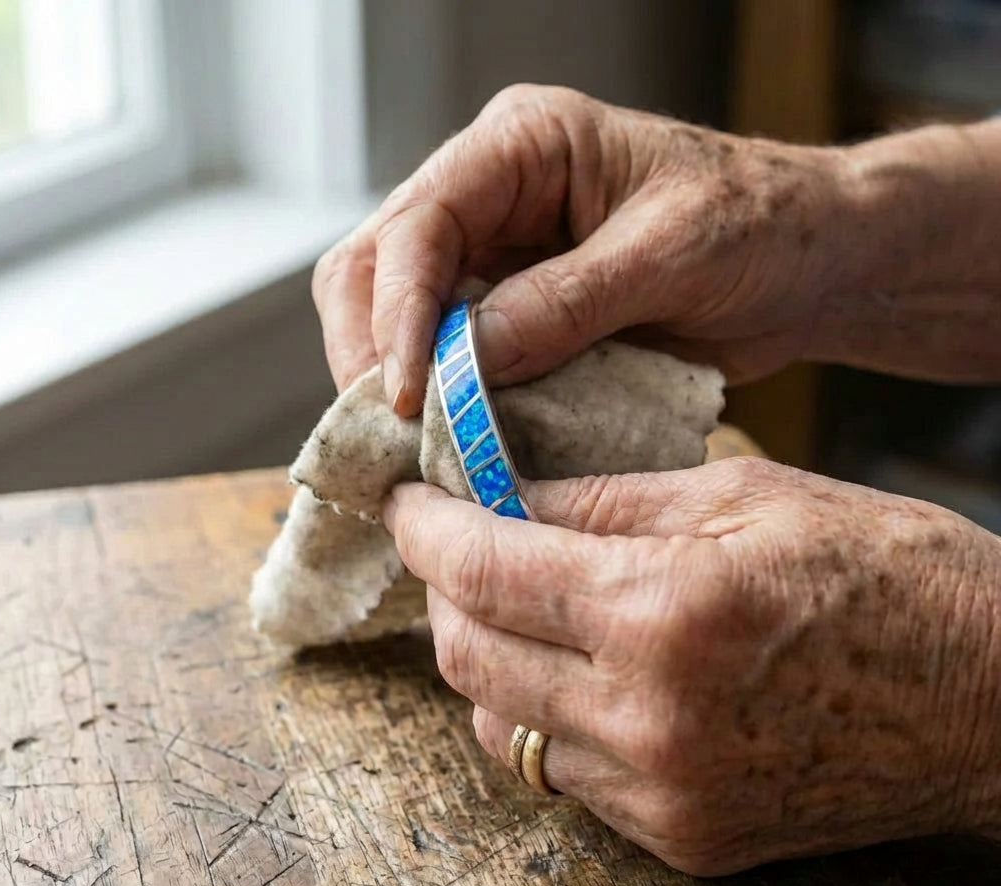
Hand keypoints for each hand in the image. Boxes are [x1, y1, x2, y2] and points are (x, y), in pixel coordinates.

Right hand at [314, 84, 854, 414]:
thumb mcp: (671, 253)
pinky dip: (441, 401)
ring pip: (395, 316)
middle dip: (372, 350)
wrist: (805, 264)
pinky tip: (448, 439)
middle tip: (390, 431)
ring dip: (394, 381)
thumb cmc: (759, 224)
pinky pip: (448, 358)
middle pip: (376, 266)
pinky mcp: (513, 315)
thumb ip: (567, 303)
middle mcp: (490, 196)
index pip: (420, 221)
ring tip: (411, 446)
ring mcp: (495, 258)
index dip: (398, 310)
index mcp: (522, 146)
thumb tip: (466, 361)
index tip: (403, 393)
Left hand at [383, 460, 1000, 874]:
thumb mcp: (745, 497)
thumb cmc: (888, 573)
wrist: (992, 700)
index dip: (427, 529)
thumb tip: (507, 496)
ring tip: (512, 604)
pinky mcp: (681, 837)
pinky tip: (571, 670)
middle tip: (454, 543)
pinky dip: (542, 715)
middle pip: (468, 657)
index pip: (485, 569)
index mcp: (663, 611)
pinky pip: (562, 776)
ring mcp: (661, 793)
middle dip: (443, 591)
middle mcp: (646, 717)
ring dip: (484, 658)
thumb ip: (605, 502)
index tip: (405, 501)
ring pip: (501, 726)